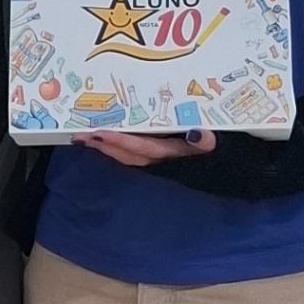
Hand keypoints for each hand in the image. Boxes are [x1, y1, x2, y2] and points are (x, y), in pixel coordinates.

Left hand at [84, 128, 215, 166]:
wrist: (223, 169)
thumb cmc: (218, 154)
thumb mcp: (217, 147)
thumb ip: (208, 143)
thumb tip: (200, 135)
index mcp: (173, 155)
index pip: (143, 148)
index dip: (122, 141)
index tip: (100, 134)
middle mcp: (161, 162)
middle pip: (127, 154)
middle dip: (104, 145)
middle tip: (79, 134)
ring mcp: (157, 164)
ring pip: (126, 157)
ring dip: (106, 149)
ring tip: (84, 138)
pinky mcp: (156, 162)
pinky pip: (132, 157)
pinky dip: (116, 151)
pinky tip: (102, 144)